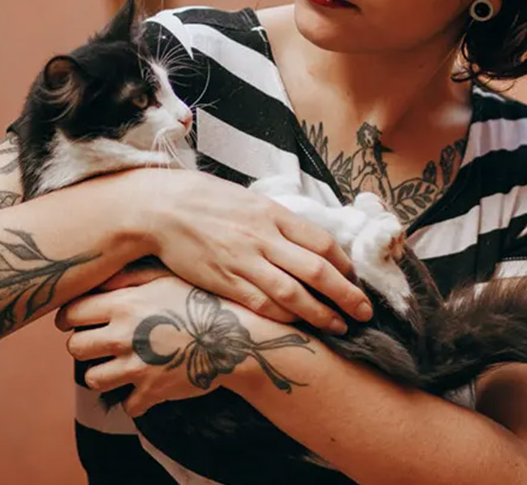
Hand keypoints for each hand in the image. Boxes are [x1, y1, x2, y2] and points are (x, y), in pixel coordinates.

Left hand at [56, 275, 315, 415]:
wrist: (240, 335)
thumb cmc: (205, 299)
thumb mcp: (168, 275)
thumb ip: (130, 277)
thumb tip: (100, 277)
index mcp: (123, 304)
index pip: (71, 312)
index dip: (70, 316)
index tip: (77, 319)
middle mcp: (123, 336)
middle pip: (75, 347)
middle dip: (85, 345)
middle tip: (101, 342)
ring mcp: (136, 366)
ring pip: (93, 380)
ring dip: (104, 374)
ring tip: (120, 366)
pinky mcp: (152, 392)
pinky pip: (128, 405)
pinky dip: (135, 399)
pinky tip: (147, 385)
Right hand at [133, 168, 373, 332]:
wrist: (162, 209)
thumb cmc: (208, 201)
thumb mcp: (250, 200)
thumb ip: (278, 221)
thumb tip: (308, 242)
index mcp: (273, 213)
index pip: (322, 242)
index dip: (344, 264)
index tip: (353, 278)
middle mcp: (263, 237)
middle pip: (316, 271)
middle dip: (346, 295)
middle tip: (364, 312)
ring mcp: (244, 262)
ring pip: (293, 294)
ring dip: (321, 314)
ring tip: (340, 326)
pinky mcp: (224, 282)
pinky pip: (262, 305)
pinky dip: (285, 318)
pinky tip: (300, 326)